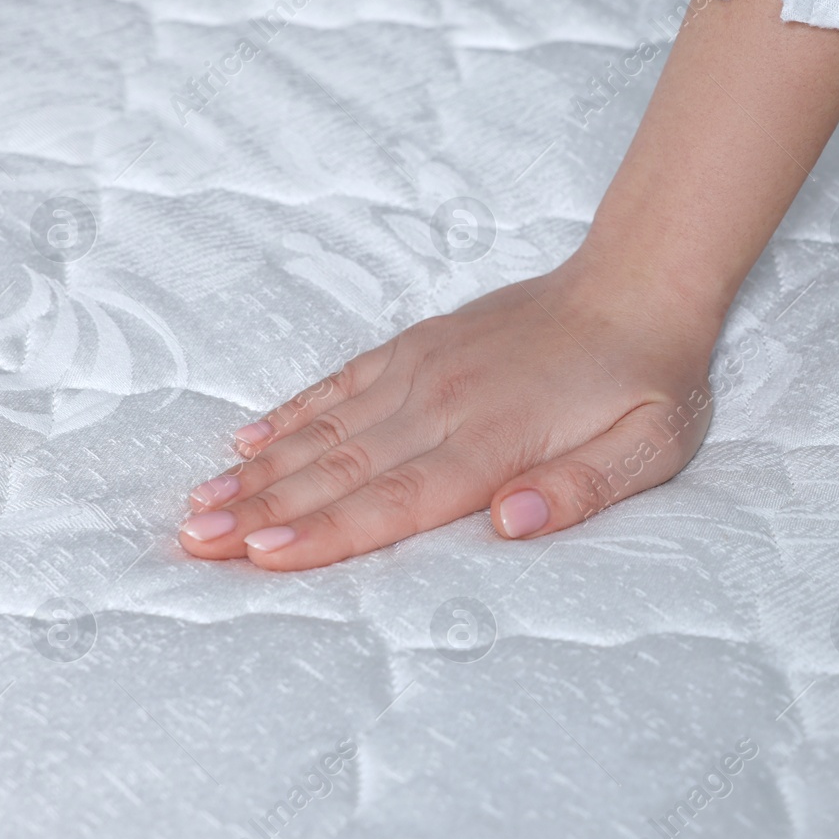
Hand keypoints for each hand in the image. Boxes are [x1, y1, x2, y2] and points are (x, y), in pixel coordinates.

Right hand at [177, 262, 716, 569]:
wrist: (638, 283)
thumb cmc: (650, 378)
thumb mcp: (650, 447)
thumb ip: (581, 490)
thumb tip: (509, 526)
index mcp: (494, 438)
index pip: (396, 498)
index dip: (324, 532)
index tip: (256, 555)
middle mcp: (444, 403)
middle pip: (341, 469)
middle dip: (261, 510)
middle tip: (189, 543)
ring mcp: (425, 369)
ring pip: (328, 429)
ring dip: (260, 470)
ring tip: (196, 503)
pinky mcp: (419, 346)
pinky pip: (343, 382)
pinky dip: (292, 413)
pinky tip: (248, 439)